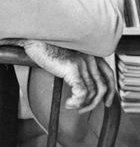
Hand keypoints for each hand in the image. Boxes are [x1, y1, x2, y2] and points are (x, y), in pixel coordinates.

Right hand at [0, 38, 114, 112]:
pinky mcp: (73, 68)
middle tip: (83, 109)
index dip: (109, 91)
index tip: (106, 102)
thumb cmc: (47, 45)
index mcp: (91, 52)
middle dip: (95, 102)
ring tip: (72, 106)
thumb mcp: (67, 55)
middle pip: (102, 86)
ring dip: (83, 104)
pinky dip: (77, 102)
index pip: (108, 74)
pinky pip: (82, 93)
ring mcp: (83, 62)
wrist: (36, 37)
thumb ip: (78, 64)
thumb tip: (81, 85)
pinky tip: (69, 103)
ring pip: (92, 92)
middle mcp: (90, 57)